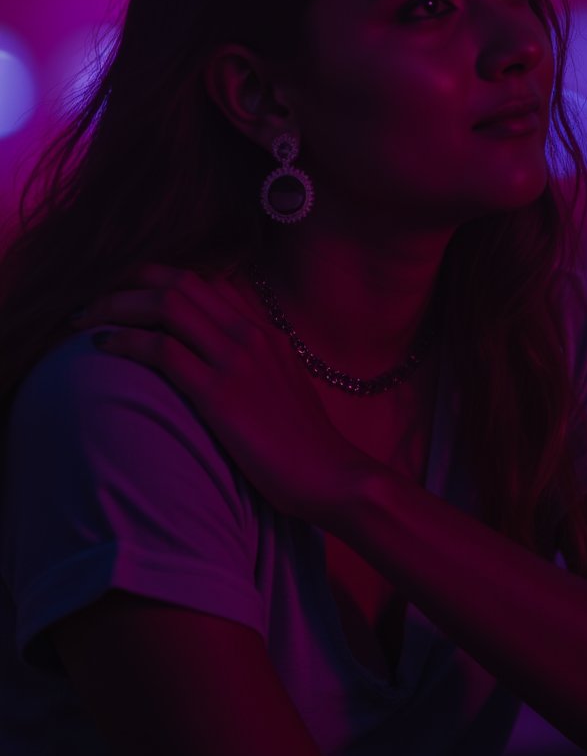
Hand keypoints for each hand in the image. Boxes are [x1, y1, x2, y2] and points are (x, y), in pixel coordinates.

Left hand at [70, 263, 381, 524]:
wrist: (332, 475)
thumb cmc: (305, 446)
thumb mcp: (282, 389)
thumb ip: (251, 366)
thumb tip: (212, 366)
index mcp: (264, 332)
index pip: (203, 283)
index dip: (156, 280)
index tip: (125, 293)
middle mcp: (250, 334)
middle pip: (179, 282)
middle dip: (127, 284)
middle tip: (94, 301)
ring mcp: (236, 360)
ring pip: (165, 305)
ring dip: (117, 305)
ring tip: (85, 320)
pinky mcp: (220, 393)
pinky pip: (162, 350)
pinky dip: (126, 341)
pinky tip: (105, 348)